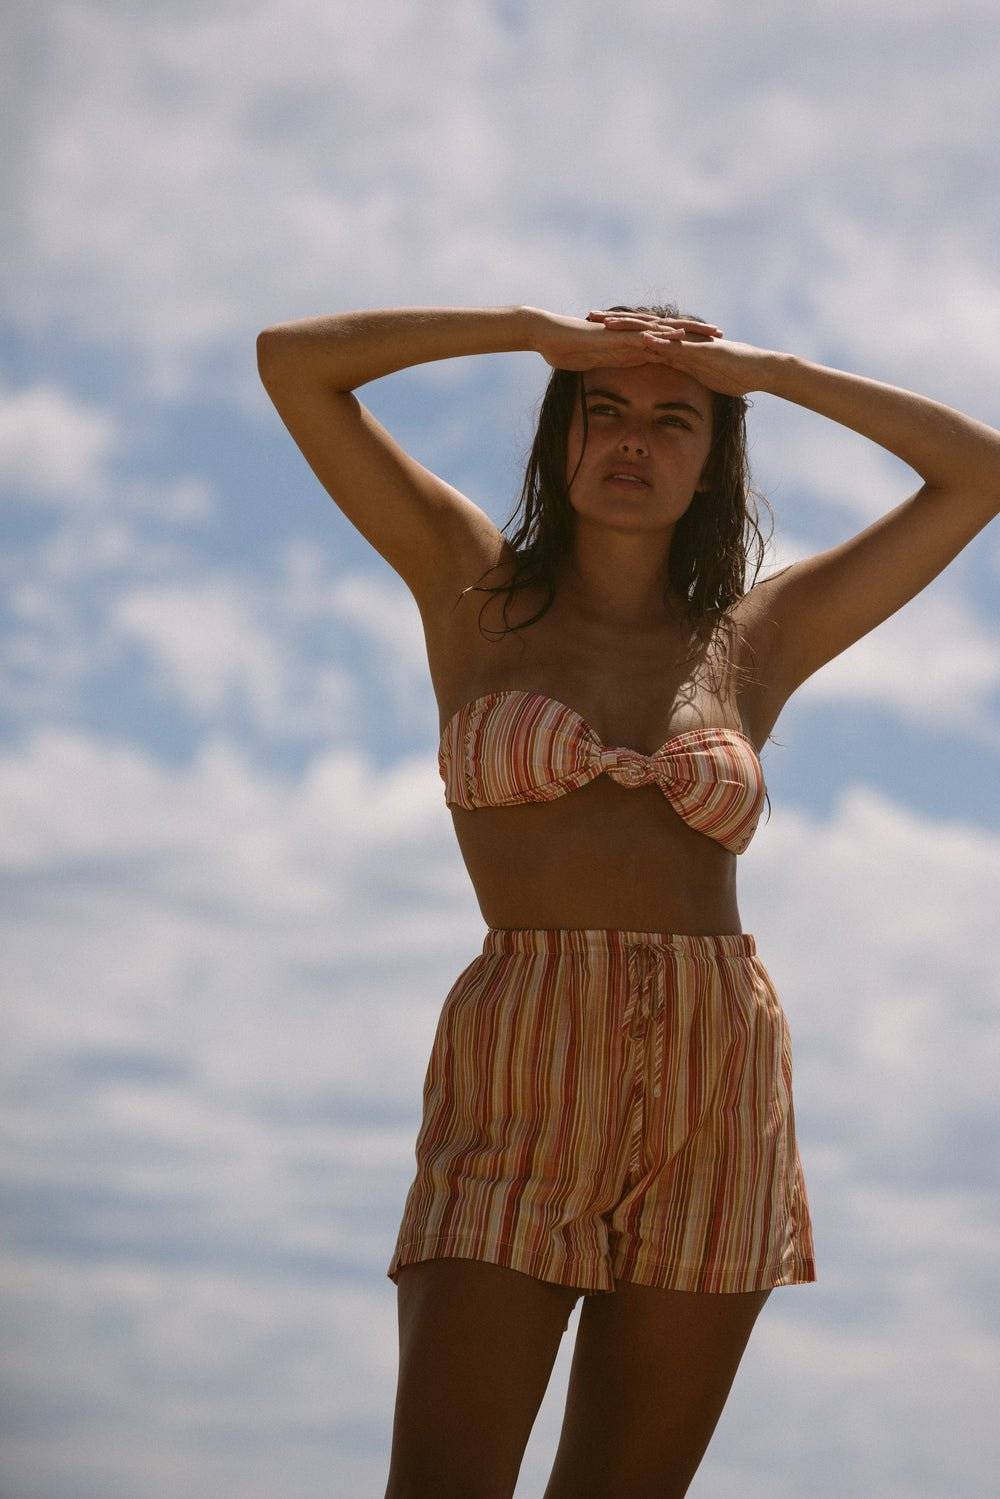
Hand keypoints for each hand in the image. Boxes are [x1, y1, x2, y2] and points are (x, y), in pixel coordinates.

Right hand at [527, 306, 724, 374]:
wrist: (547, 335)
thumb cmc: (566, 350)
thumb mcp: (596, 362)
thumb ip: (611, 364)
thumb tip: (620, 375)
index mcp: (631, 340)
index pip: (666, 341)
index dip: (687, 342)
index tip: (708, 346)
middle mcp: (632, 334)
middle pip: (672, 332)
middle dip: (697, 333)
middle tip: (722, 334)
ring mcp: (624, 333)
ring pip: (663, 330)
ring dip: (687, 331)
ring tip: (710, 333)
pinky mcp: (614, 336)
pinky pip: (641, 336)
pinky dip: (660, 336)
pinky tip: (677, 338)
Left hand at [585, 310, 778, 396]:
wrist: (760, 369)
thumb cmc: (732, 374)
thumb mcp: (698, 374)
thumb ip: (682, 368)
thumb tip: (666, 372)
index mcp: (676, 345)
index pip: (641, 335)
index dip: (618, 330)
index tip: (594, 327)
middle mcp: (680, 340)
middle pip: (642, 328)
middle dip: (616, 323)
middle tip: (589, 316)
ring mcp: (690, 343)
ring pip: (656, 332)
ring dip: (632, 328)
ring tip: (607, 324)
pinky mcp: (703, 351)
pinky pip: (679, 347)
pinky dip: (661, 343)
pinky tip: (643, 340)